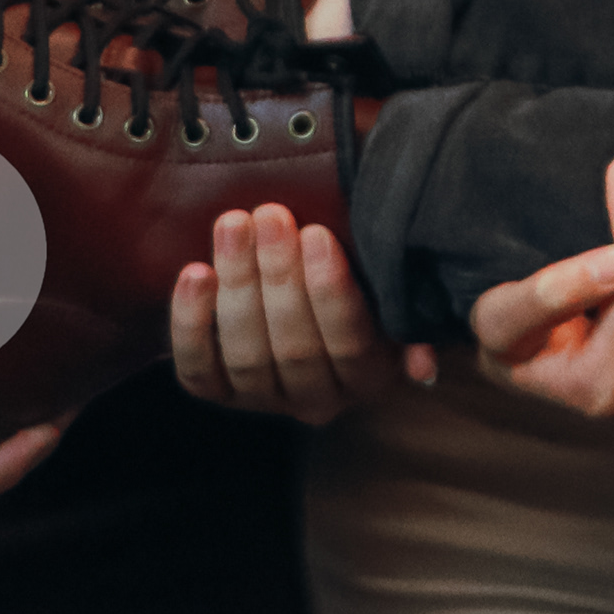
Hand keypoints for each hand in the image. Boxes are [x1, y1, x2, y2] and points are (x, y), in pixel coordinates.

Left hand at [170, 203, 438, 423]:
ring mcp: (266, 399)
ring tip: (233, 225)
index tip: (317, 233)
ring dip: (237, 284)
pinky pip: (199, 369)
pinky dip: (190, 323)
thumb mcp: (396, 283)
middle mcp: (320, 399)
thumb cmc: (366, 275)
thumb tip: (423, 368)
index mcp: (372, 374)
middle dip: (279, 275)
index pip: (351, 342)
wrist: (313, 294)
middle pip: (295, 347)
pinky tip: (195, 273)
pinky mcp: (221, 392)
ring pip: (247, 354)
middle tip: (269, 215)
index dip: (330, 291)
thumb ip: (413, 300)